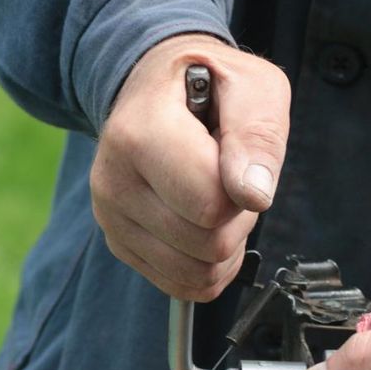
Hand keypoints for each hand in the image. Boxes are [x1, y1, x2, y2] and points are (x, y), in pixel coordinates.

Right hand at [90, 34, 290, 301]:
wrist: (156, 87)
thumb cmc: (208, 84)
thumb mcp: (253, 87)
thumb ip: (258, 135)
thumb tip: (254, 194)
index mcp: (140, 135)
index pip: (209, 205)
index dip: (242, 190)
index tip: (235, 156)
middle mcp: (114, 181)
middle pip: (207, 245)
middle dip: (235, 218)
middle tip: (227, 175)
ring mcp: (112, 218)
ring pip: (197, 273)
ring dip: (224, 244)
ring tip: (214, 196)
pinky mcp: (120, 244)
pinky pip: (183, 285)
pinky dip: (208, 265)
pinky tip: (204, 224)